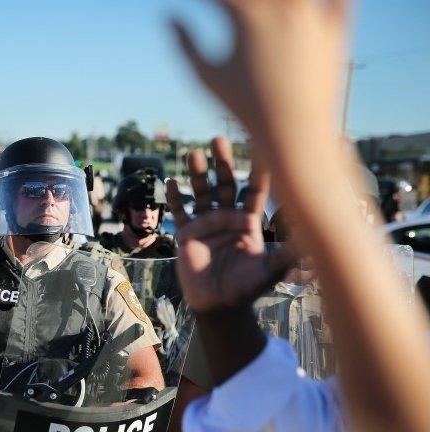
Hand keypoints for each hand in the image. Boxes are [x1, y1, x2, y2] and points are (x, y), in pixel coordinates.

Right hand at [166, 137, 293, 311]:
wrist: (219, 305)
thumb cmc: (247, 288)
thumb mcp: (270, 270)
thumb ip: (287, 255)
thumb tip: (314, 244)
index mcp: (248, 221)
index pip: (254, 191)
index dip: (259, 171)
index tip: (261, 147)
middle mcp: (227, 216)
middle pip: (225, 184)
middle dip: (222, 163)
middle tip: (218, 140)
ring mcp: (206, 223)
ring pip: (201, 192)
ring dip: (198, 174)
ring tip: (194, 155)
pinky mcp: (187, 233)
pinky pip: (180, 211)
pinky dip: (175, 198)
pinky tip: (173, 183)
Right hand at [172, 0, 348, 143]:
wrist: (295, 133)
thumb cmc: (245, 107)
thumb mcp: (204, 76)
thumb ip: (184, 43)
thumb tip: (169, 17)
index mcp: (247, 15)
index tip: (204, 5)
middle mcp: (283, 8)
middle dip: (240, 0)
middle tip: (233, 7)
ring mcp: (313, 15)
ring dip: (276, 1)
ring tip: (267, 9)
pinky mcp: (337, 29)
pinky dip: (327, 0)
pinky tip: (307, 7)